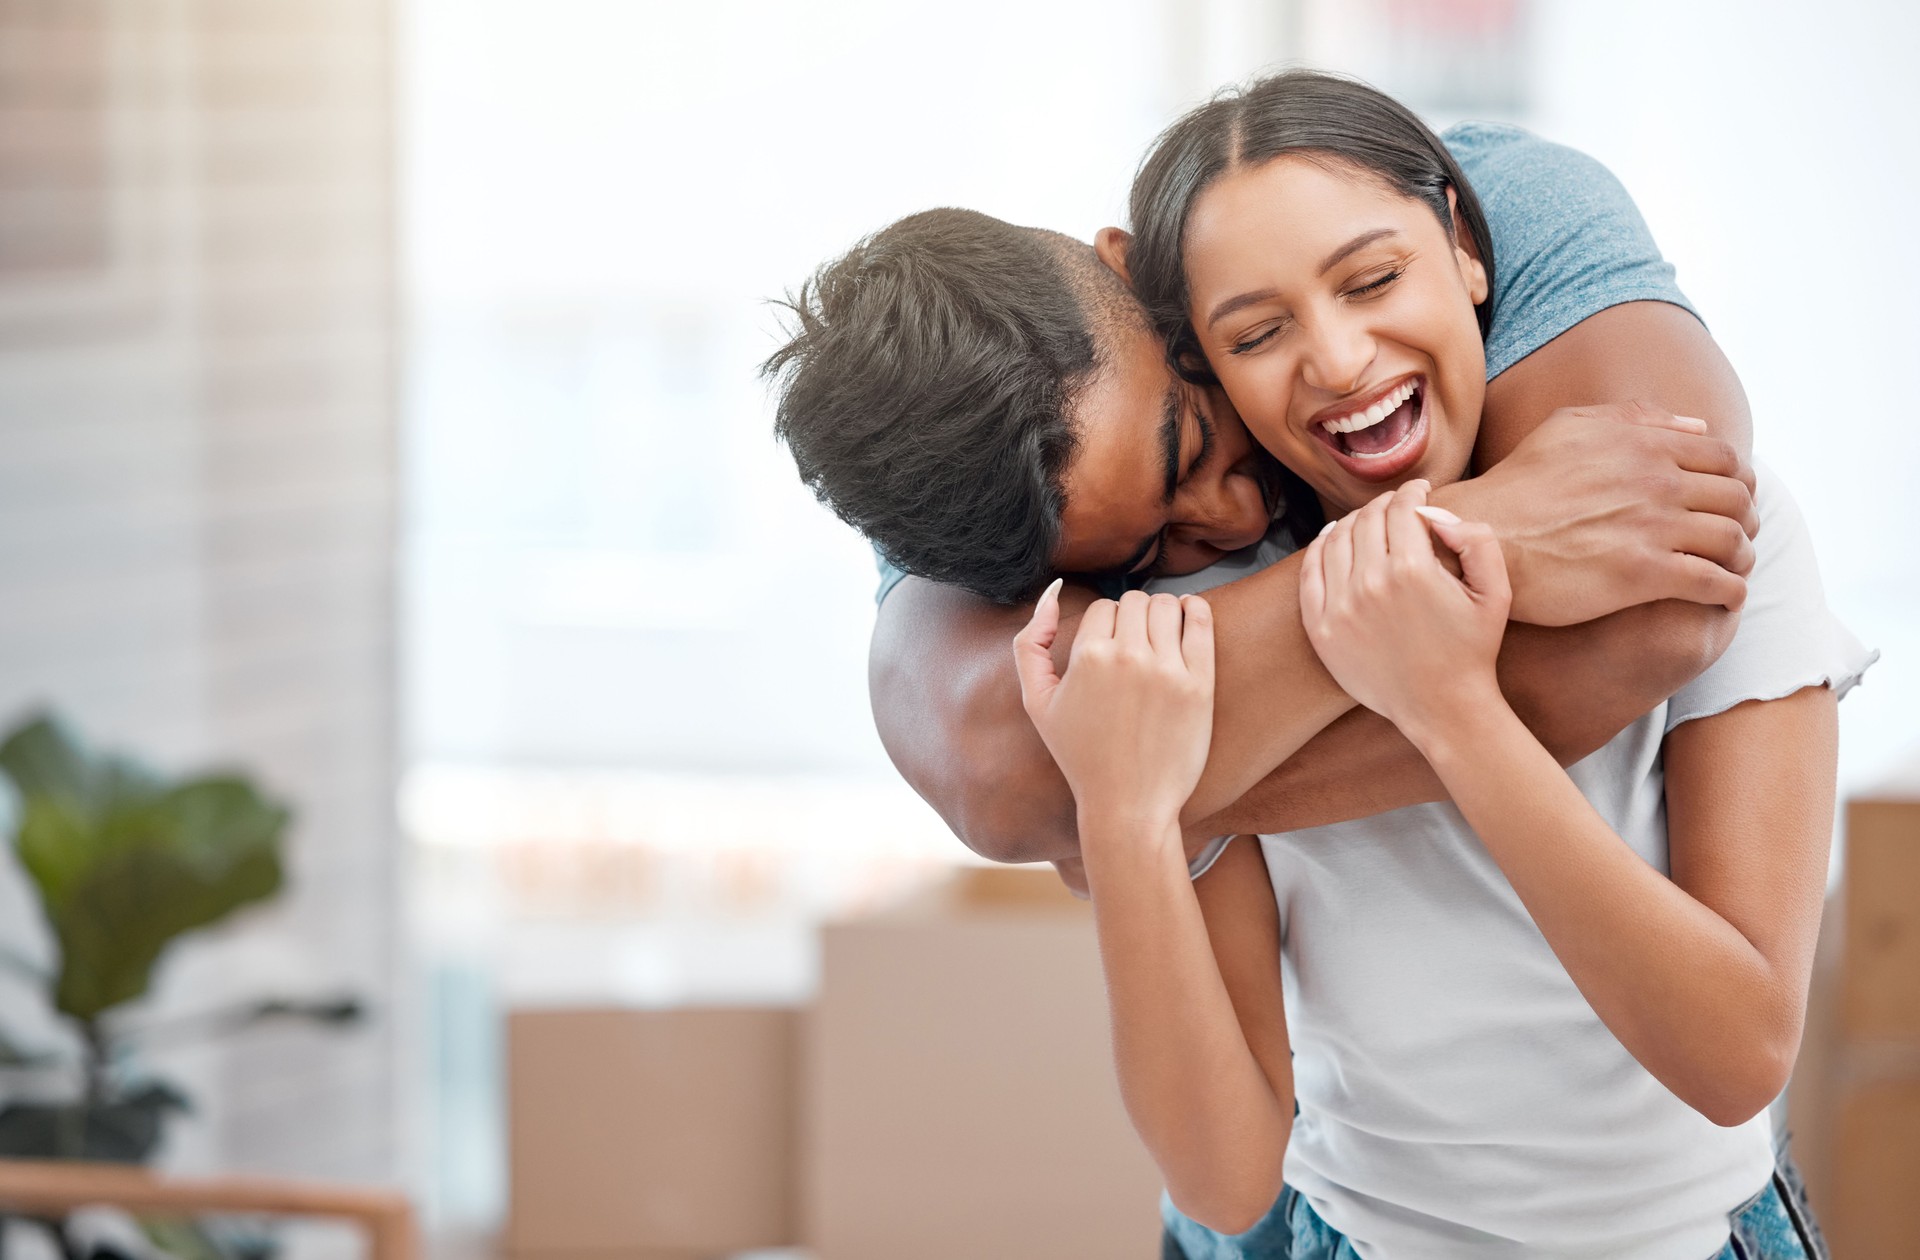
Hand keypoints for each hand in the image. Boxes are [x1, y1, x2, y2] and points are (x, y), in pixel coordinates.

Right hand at [1014, 584, 1215, 833]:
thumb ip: (1029, 643)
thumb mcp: (1037, 702)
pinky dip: (1196, 610)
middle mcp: (1128, 658)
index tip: (1109, 650)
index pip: (1102, 607)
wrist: (1128, 804)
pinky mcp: (1199, 686)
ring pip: (1167, 605)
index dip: (1105, 626)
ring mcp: (1167, 671)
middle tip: (1134, 645)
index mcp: (1088, 657)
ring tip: (1159, 637)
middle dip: (1133, 617)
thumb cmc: (1080, 756)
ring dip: (1162, 613)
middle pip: (1135, 601)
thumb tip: (1052, 589)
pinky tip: (1189, 616)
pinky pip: (1201, 622)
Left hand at [1300, 481, 1510, 742]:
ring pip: (1335, 540)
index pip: (1402, 509)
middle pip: (1366, 520)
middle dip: (1384, 504)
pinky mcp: (1321, 629)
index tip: (1419, 489)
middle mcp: (1370, 584)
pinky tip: (1332, 539)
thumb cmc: (1472, 649)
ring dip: (1352, 522)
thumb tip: (1435, 511)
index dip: (1412, 491)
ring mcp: (1340, 608)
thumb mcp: (1495, 592)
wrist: (1442, 708)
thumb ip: (1476, 540)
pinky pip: (1310, 573)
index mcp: (1412, 570)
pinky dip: (1319, 548)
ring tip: (1368, 521)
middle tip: (1397, 506)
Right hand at [1457, 402, 1755, 625]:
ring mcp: (1651, 527)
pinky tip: (1721, 597)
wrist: (1479, 536)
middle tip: (1734, 539)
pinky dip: (1729, 591)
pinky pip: (1713, 582)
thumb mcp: (1567, 428)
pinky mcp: (1642, 574)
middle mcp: (1655, 481)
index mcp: (1643, 444)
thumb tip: (1697, 424)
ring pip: (1733, 540)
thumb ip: (1634, 418)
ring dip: (1742, 557)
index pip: (1725, 458)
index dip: (1737, 481)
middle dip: (1745, 520)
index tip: (1727, 502)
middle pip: (1738, 499)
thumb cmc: (1518, 484)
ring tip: (1731, 570)